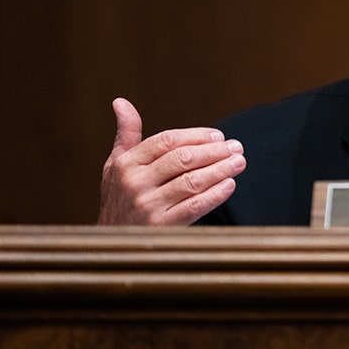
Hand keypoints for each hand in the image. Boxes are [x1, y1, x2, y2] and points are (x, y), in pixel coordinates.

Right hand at [97, 97, 245, 225]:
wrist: (109, 245)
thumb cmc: (118, 200)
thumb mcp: (115, 165)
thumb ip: (126, 134)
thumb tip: (121, 102)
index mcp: (126, 163)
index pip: (167, 140)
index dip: (196, 136)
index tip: (218, 136)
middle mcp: (135, 183)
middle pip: (183, 158)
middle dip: (214, 151)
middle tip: (236, 147)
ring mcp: (148, 206)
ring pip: (192, 181)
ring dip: (221, 170)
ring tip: (239, 162)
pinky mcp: (161, 227)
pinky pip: (195, 207)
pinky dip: (215, 194)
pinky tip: (230, 185)